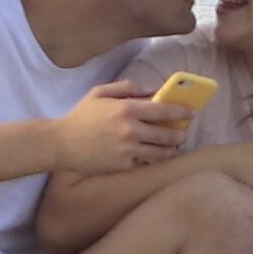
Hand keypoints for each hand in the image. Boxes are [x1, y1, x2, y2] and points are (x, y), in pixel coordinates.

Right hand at [58, 83, 191, 173]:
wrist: (61, 144)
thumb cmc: (81, 116)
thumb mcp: (100, 93)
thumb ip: (128, 88)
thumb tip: (152, 90)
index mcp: (126, 108)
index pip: (163, 109)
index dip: (181, 111)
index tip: (190, 112)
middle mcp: (130, 129)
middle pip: (167, 133)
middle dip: (179, 133)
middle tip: (183, 133)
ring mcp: (127, 149)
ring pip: (161, 152)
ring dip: (171, 149)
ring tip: (173, 146)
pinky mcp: (123, 165)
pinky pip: (146, 162)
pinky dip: (152, 158)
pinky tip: (154, 155)